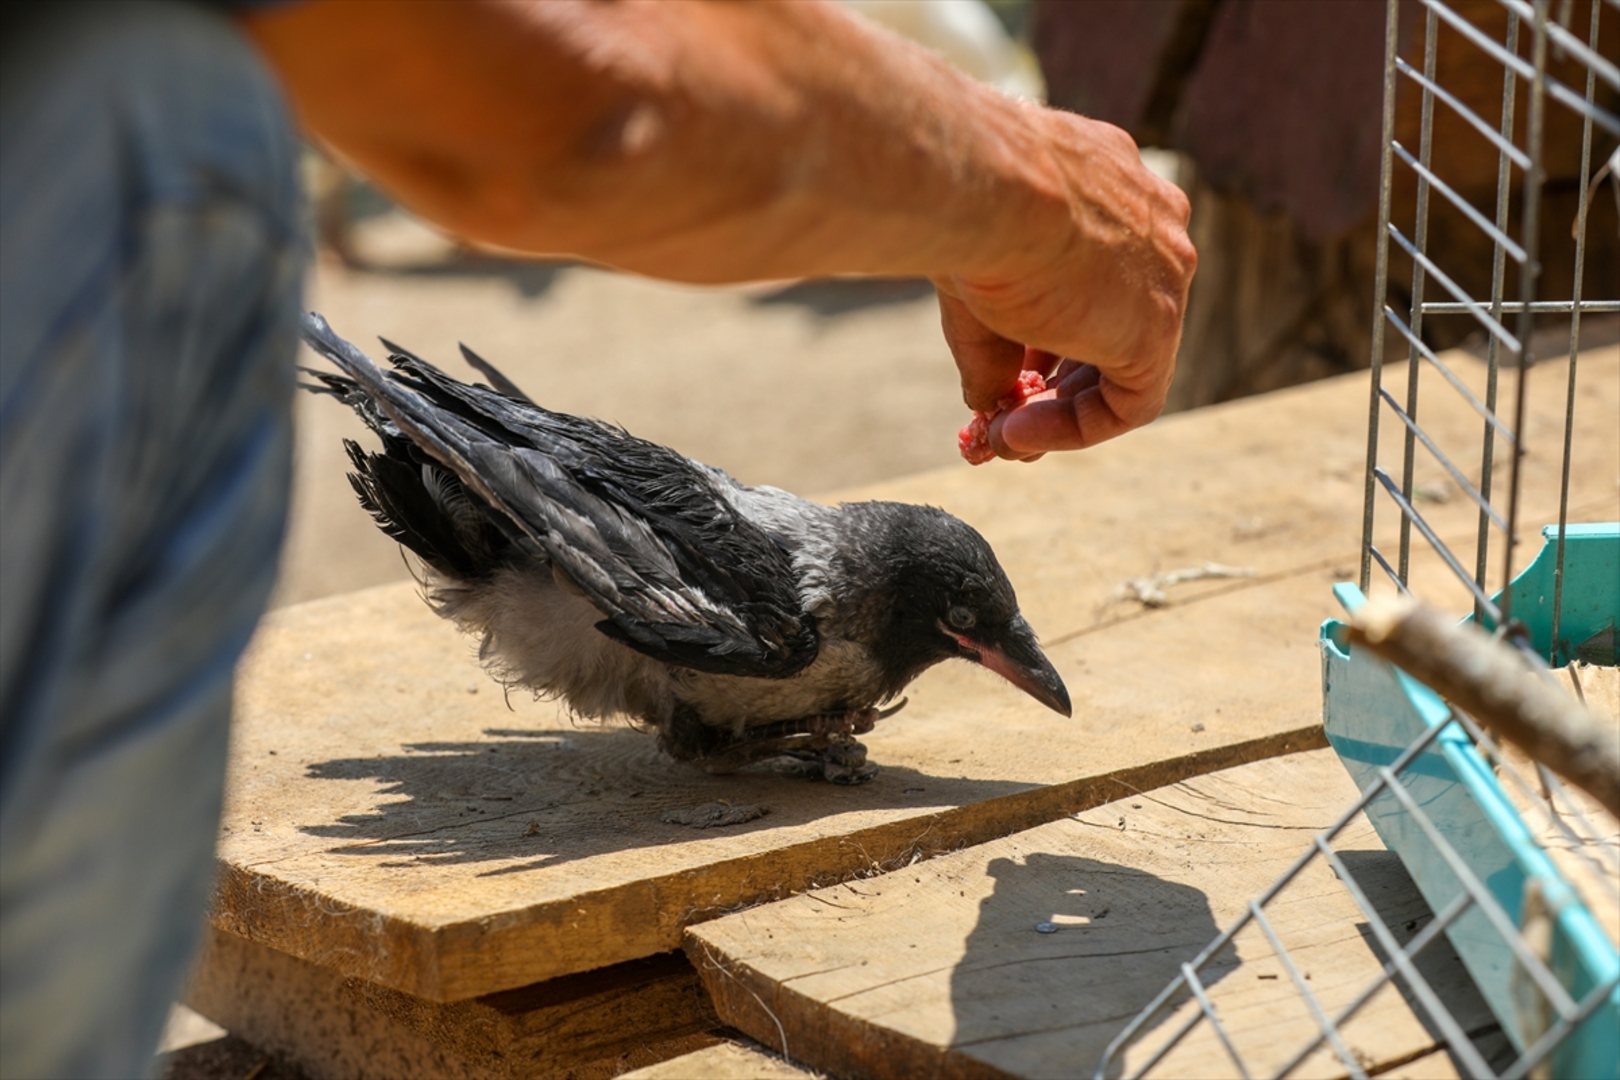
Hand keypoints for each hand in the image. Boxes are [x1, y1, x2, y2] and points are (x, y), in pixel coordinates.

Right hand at [935, 111, 1195, 459]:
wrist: (986, 185)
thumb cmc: (969, 211)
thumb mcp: (976, 279)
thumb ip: (991, 345)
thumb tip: (987, 403)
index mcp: (1115, 188)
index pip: (1094, 276)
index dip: (1045, 331)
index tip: (1003, 363)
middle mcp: (1153, 226)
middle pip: (1113, 321)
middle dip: (1055, 378)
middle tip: (1004, 414)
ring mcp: (1166, 272)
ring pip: (1126, 364)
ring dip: (1061, 410)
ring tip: (1003, 433)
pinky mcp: (1159, 325)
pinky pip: (1130, 401)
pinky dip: (1075, 427)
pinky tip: (1017, 432)